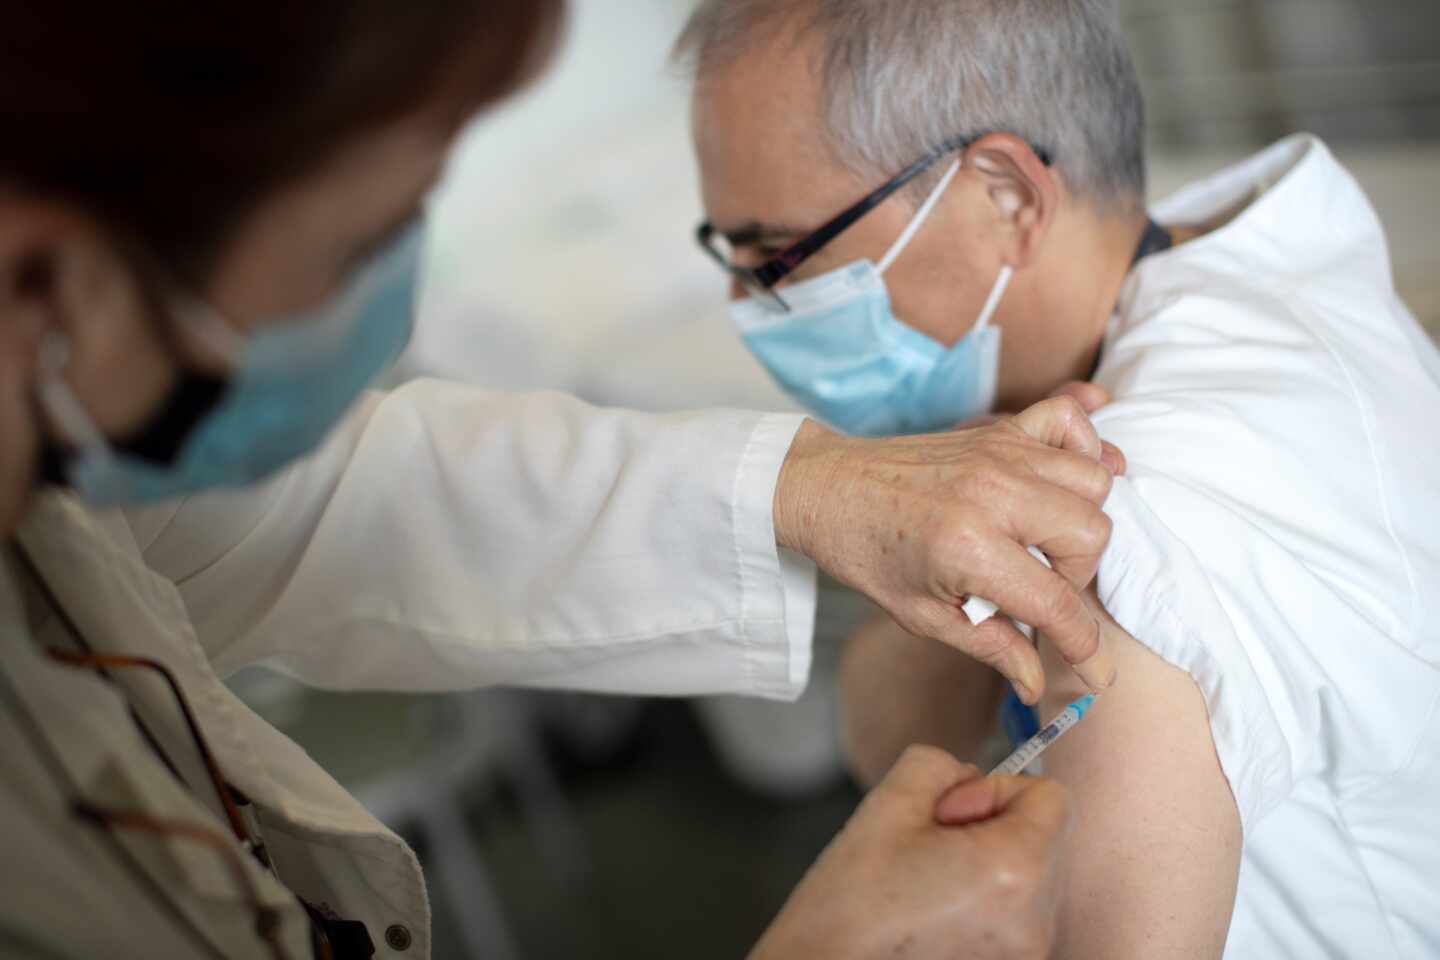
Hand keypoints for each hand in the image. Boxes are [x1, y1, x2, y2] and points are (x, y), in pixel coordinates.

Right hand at [751, 746, 1071, 959]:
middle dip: (991, 827)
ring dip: (988, 864)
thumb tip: (972, 776)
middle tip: (928, 849)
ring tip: (927, 884)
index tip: (950, 814)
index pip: (1053, 796)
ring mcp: (1028, 953)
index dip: (997, 790)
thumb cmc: (849, 902)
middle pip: (1043, 836)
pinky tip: (934, 913)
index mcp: (1015, 868)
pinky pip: (1017, 913)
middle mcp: (1036, 919)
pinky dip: (984, 902)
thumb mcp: (889, 802)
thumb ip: (941, 764)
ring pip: (1030, 874)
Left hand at [775, 393, 1117, 703]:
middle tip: (1038, 586)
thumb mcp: (921, 614)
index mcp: (968, 547)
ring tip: (1042, 542)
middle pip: (1092, 532)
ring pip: (1092, 480)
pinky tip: (1061, 481)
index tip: (1091, 668)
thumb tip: (1034, 682)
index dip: (1083, 645)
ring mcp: (999, 453)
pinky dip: (1083, 446)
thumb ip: (988, 645)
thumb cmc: (867, 553)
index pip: (1057, 601)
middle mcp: (993, 493)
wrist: (827, 489)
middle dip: (1078, 573)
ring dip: (1079, 519)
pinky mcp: (998, 430)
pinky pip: (1068, 421)